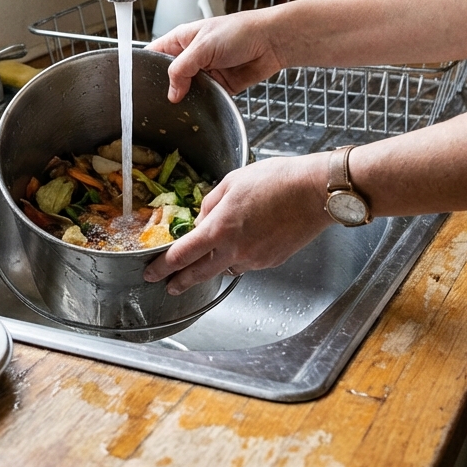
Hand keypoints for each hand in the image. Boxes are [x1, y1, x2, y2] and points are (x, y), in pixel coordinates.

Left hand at [144, 152, 333, 295]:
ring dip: (214, 266)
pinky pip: (248, 264)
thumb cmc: (276, 180)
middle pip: (199, 273)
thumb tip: (201, 220)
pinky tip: (247, 243)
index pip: (182, 255)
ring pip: (226, 268)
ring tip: (210, 259)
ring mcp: (255, 259)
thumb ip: (210, 204)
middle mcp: (235, 250)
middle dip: (180, 281)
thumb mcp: (232, 182)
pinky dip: (240, 257)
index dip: (162, 267)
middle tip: (169, 286)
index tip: (152, 272)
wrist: (315, 192)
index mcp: (219, 228)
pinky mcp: (272, 262)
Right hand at [146, 9, 286, 102]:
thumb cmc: (239, 32)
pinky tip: (196, 111)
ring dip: (184, 99)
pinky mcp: (219, 86)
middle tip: (156, 104)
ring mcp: (204, 72)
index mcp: (181, 40)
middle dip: (164, 89)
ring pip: (186, 91)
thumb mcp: (203, 46)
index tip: (137, 86)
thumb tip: (171, 94)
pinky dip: (201, 105)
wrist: (271, 42)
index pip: (154, 55)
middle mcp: (190, 57)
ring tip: (176, 110)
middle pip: (168, 77)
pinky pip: (204, 99)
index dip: (144, 68)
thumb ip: (182, 69)